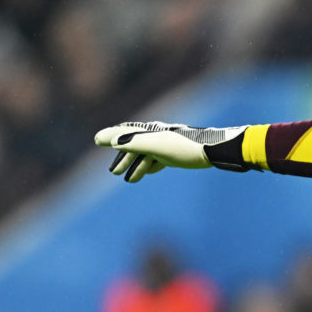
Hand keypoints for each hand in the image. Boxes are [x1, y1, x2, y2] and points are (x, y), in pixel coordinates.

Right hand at [94, 121, 247, 182]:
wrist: (214, 151)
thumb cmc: (184, 147)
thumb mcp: (154, 145)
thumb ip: (130, 142)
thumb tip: (103, 139)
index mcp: (150, 131)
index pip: (126, 132)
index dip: (111, 136)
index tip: (97, 140)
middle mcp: (158, 135)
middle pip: (135, 146)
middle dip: (123, 158)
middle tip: (114, 173)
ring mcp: (168, 144)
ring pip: (147, 155)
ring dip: (136, 166)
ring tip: (129, 180)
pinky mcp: (178, 153)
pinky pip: (160, 159)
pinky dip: (151, 166)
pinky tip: (150, 172)